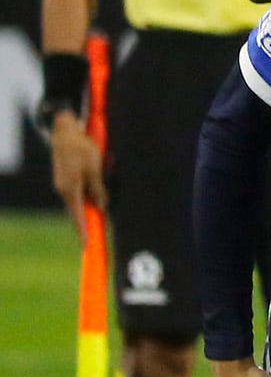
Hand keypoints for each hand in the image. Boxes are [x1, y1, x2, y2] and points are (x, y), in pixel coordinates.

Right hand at [47, 110, 101, 229]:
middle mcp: (64, 189)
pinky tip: (95, 198)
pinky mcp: (66, 178)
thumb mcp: (95, 169)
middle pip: (78, 211)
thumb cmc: (82, 149)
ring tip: (100, 216)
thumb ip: (98, 189)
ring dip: (90, 207)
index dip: (83, 230)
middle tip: (95, 237)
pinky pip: (78, 193)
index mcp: (70, 189)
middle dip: (87, 222)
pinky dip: (87, 197)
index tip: (86, 244)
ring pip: (79, 201)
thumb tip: (101, 207)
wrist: (65, 132)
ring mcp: (63, 184)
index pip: (78, 215)